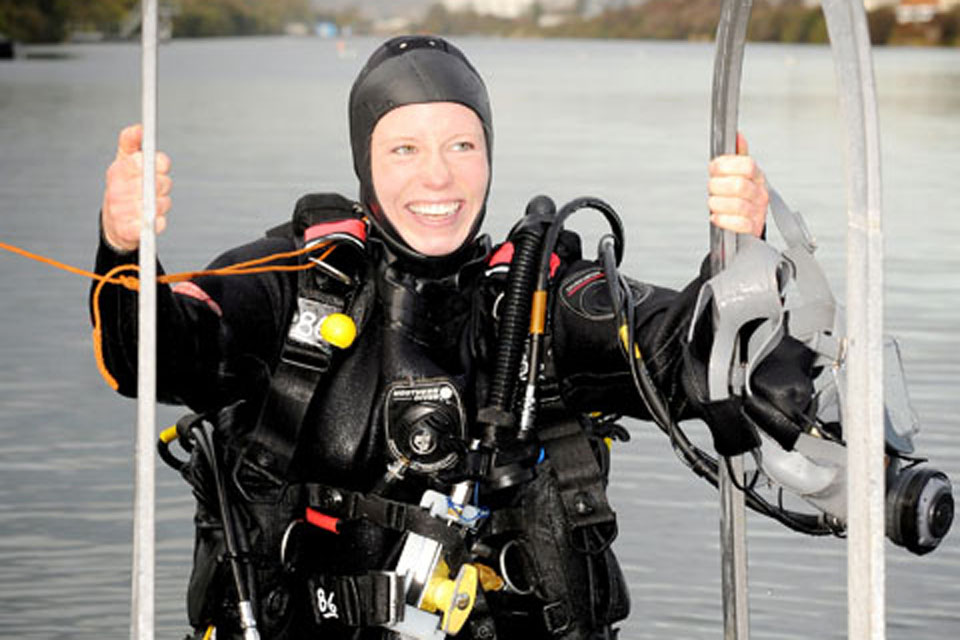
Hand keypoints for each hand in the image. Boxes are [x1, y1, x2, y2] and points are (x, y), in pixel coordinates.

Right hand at [101, 124, 171, 251]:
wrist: (114, 225)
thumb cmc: (122, 190)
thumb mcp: (123, 162)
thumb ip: (131, 143)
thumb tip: (140, 128)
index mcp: (117, 171)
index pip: (143, 161)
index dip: (160, 163)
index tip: (162, 166)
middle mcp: (117, 190)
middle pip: (157, 182)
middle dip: (162, 185)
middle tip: (157, 188)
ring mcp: (121, 211)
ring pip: (159, 203)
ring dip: (161, 204)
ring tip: (152, 204)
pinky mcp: (129, 231)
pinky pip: (156, 223)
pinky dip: (159, 222)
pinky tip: (152, 220)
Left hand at [708, 132, 766, 236]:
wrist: (749, 224)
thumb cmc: (741, 197)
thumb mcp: (740, 174)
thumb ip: (738, 156)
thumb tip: (737, 136)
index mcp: (757, 176)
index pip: (747, 165)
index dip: (725, 165)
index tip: (714, 169)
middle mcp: (760, 193)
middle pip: (739, 185)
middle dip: (718, 186)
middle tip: (712, 188)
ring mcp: (758, 211)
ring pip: (738, 205)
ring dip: (718, 204)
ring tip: (714, 203)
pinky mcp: (752, 229)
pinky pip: (739, 224)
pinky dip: (723, 220)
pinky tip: (716, 217)